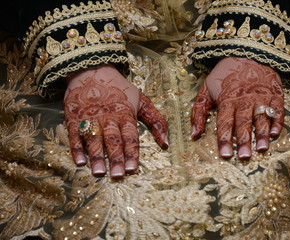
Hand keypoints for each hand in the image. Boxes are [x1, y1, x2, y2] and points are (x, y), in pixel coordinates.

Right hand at [64, 64, 167, 178]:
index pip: (130, 137)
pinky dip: (76, 149)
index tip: (132, 169)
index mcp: (125, 114)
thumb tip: (166, 144)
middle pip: (113, 140)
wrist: (92, 70)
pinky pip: (74, 135)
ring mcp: (90, 118)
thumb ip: (156, 121)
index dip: (131, 153)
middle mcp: (108, 118)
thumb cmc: (120, 89)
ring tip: (99, 173)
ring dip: (96, 157)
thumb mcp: (142, 101)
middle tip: (117, 175)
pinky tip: (80, 162)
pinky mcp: (74, 118)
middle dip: (115, 158)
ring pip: (94, 139)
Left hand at [191, 57, 283, 158]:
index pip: (224, 123)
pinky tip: (276, 133)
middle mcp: (244, 100)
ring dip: (262, 134)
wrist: (247, 53)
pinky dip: (278, 121)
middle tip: (244, 157)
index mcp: (227, 100)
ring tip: (261, 149)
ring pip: (261, 118)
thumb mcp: (206, 89)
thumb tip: (194, 135)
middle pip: (243, 123)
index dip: (224, 140)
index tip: (225, 155)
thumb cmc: (224, 75)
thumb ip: (199, 112)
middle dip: (243, 140)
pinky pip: (278, 109)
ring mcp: (261, 97)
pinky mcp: (275, 94)